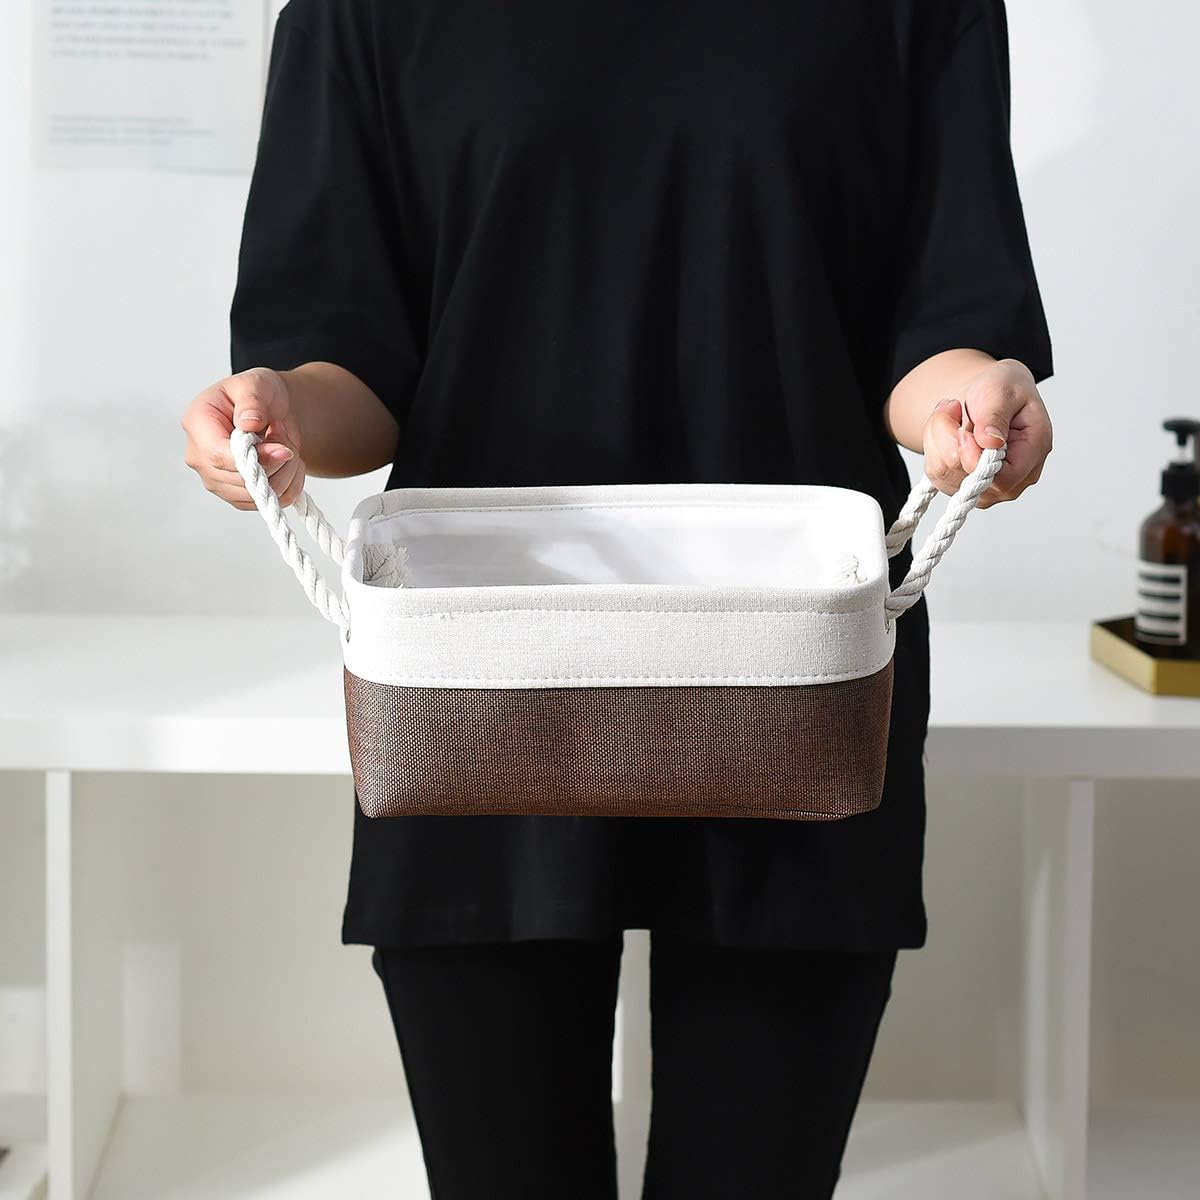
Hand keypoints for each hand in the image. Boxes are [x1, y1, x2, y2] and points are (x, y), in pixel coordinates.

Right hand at [181, 366, 305, 509]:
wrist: (272, 411)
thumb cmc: (259, 394)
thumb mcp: (257, 384)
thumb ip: (252, 401)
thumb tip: (248, 423)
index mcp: (198, 424)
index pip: (218, 456)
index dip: (254, 459)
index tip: (283, 450)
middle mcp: (200, 457)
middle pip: (239, 481)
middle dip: (275, 464)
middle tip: (284, 438)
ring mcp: (217, 480)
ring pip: (256, 497)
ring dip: (285, 474)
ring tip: (287, 447)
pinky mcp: (237, 495)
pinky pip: (269, 503)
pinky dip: (290, 486)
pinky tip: (290, 464)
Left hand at [922, 358, 1052, 508]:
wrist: (988, 396)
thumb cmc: (1004, 390)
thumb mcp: (1003, 390)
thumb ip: (996, 415)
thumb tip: (990, 441)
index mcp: (1033, 452)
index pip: (1003, 479)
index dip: (975, 460)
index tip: (962, 430)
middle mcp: (1012, 479)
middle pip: (969, 480)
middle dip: (949, 439)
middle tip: (951, 407)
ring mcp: (986, 486)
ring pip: (945, 474)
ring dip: (937, 439)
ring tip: (949, 412)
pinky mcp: (962, 485)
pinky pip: (935, 473)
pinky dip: (932, 447)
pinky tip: (945, 428)